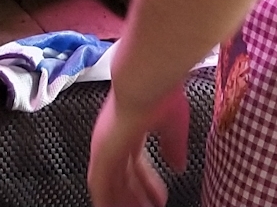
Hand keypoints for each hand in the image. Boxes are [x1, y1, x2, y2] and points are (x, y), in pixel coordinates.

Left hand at [88, 83, 191, 206]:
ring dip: (121, 201)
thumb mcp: (173, 127)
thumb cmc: (160, 94)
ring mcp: (106, 146)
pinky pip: (98, 185)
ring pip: (109, 183)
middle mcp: (114, 138)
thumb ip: (173, 147)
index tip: (160, 198)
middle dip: (135, 195)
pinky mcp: (102, 153)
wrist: (146, 82)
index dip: (147, 182)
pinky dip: (105, 199)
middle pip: (123, 175)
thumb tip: (178, 166)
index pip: (136, 162)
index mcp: (130, 129)